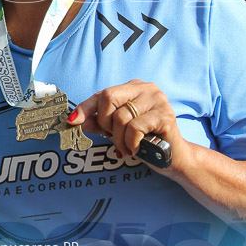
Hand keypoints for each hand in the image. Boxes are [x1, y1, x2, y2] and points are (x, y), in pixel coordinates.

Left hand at [68, 79, 186, 172]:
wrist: (173, 158)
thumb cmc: (144, 141)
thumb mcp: (117, 131)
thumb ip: (98, 123)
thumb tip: (75, 119)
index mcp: (133, 87)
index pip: (103, 93)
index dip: (86, 107)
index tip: (72, 121)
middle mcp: (146, 88)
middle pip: (109, 97)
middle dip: (105, 123)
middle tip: (115, 137)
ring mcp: (157, 99)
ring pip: (121, 117)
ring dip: (119, 139)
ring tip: (127, 146)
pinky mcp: (165, 115)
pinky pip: (135, 127)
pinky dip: (131, 142)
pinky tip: (137, 147)